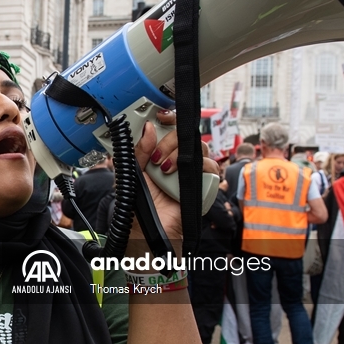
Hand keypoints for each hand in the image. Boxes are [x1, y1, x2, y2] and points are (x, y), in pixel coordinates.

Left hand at [132, 110, 218, 241]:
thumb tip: (148, 129)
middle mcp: (179, 159)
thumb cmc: (141, 203)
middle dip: (169, 141)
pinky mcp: (203, 183)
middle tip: (156, 157)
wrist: (149, 227)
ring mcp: (192, 170)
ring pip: (200, 147)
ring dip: (180, 155)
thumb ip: (139, 151)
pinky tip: (179, 176)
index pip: (172, 128)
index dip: (170, 118)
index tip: (161, 116)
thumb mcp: (133, 173)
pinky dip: (198, 167)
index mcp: (161, 153)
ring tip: (165, 170)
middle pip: (186, 134)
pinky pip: (211, 166)